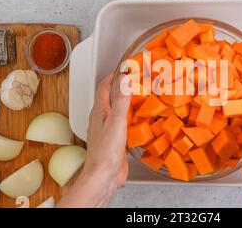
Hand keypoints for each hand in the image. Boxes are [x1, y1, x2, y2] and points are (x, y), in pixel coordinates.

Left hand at [57, 73, 129, 207]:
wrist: (103, 176)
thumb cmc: (105, 152)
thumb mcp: (116, 122)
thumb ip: (121, 101)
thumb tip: (126, 80)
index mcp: (99, 112)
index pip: (104, 86)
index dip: (114, 75)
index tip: (124, 66)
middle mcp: (102, 118)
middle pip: (111, 96)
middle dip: (122, 85)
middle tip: (136, 78)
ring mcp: (109, 129)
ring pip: (118, 109)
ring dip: (128, 101)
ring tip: (141, 94)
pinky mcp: (116, 139)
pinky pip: (124, 122)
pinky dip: (132, 116)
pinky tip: (141, 119)